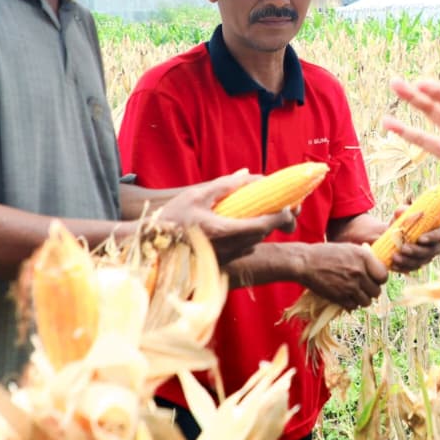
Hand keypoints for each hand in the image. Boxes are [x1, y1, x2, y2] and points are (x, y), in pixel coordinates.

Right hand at [158, 171, 295, 264]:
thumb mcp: (197, 195)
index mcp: (225, 231)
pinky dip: (246, 236)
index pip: (264, 225)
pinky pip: (242, 249)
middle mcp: (228, 249)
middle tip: (279, 205)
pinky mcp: (220, 264)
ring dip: (258, 228)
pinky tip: (238, 224)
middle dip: (273, 220)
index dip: (282, 216)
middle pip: (262, 234)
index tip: (288, 205)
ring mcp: (225, 258)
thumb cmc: (172, 218)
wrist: (151, 246)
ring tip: (256, 212)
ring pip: (253, 243)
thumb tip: (250, 175)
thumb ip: (226, 185)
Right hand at [298, 242, 389, 309]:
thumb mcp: (349, 248)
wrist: (305, 263)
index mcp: (364, 258)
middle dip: (371, 290)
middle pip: (376, 291)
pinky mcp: (340, 298)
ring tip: (355, 292)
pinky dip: (351, 304)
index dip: (380, 279)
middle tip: (363, 286)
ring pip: (367, 302)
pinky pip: (354, 307)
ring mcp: (350, 287)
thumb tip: (377, 268)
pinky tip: (346, 296)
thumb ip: (365, 258)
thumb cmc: (326, 253)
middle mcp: (359, 273)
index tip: (374, 278)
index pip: (384, 276)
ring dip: (362, 298)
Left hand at [386, 200, 439, 272]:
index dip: (433, 237)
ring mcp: (426, 258)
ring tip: (395, 256)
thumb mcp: (401, 214)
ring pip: (420, 262)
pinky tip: (393, 264)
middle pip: (430, 251)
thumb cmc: (402, 222)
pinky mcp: (416, 265)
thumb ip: (402, 211)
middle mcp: (434, 246)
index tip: (420, 238)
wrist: (392, 236)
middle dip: (416, 250)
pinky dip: (402, 267)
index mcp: (435, 231)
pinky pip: (411, 269)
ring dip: (407, 260)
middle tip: (403, 248)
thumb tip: (400, 211)